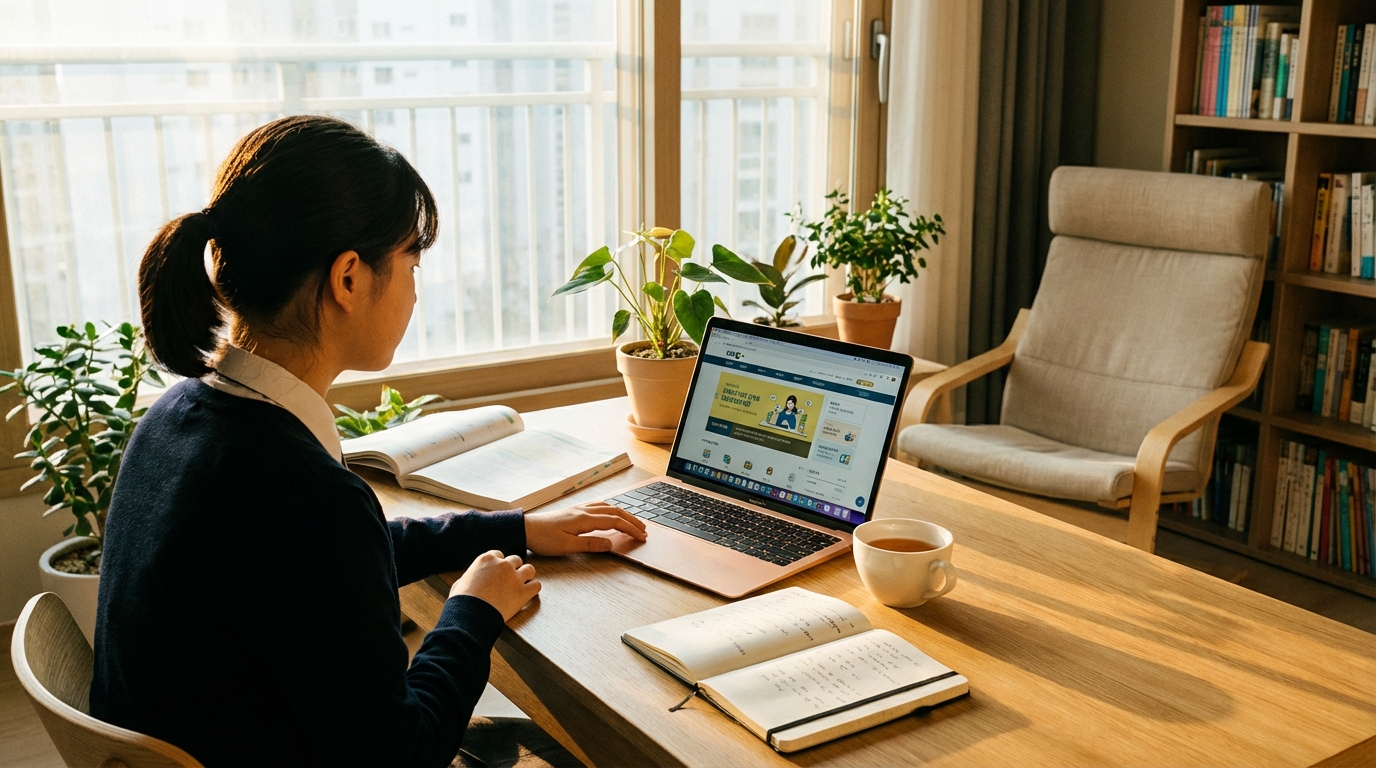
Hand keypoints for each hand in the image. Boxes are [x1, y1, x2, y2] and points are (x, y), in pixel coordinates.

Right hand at [449, 551, 539, 621]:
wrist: (471, 615)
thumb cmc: (462, 601)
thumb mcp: (460, 583)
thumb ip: (470, 577)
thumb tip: (469, 580)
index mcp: (486, 559)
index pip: (499, 555)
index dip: (499, 564)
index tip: (498, 573)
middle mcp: (503, 564)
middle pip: (516, 560)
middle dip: (513, 569)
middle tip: (510, 580)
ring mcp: (515, 577)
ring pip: (530, 569)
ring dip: (526, 576)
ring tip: (522, 585)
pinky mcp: (523, 592)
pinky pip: (536, 585)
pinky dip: (533, 590)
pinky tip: (527, 595)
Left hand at [524, 501, 647, 555]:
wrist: (525, 528)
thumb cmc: (543, 539)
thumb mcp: (567, 546)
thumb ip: (590, 544)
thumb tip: (611, 544)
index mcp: (584, 519)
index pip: (615, 522)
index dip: (630, 529)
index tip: (641, 537)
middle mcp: (584, 511)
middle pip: (615, 511)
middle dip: (631, 520)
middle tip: (644, 529)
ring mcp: (579, 509)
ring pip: (607, 507)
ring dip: (623, 513)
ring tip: (632, 521)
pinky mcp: (574, 511)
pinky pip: (598, 506)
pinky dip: (611, 509)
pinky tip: (611, 513)